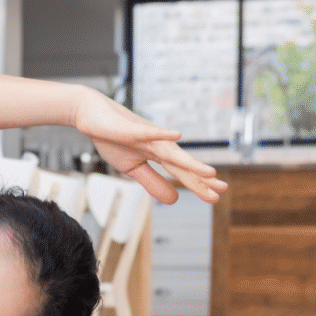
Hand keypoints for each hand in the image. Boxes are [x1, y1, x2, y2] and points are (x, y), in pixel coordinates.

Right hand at [71, 88, 227, 203]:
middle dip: (201, 178)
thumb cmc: (113, 140)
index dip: (198, 185)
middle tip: (222, 190)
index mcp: (158, 155)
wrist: (93, 117)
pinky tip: (176, 136)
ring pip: (171, 151)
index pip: (182, 172)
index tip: (215, 197)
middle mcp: (159, 145)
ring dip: (189, 162)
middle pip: (183, 164)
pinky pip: (149, 131)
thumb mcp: (133, 169)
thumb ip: (153, 182)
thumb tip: (175, 199)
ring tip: (209, 172)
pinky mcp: (133, 127)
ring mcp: (148, 136)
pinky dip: (162, 134)